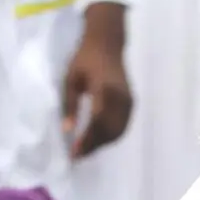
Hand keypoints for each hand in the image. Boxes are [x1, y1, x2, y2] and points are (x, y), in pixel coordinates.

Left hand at [62, 2, 132, 159]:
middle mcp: (120, 98)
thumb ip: (69, 105)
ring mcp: (128, 101)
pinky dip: (112, 136)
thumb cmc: (84, 59)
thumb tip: (67, 130)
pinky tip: (99, 140)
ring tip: (86, 150)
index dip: (87, 140)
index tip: (74, 153)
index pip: (97, 123)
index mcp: (104, 90)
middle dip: (94, 146)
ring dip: (103, 144)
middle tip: (77, 155)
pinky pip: (123, 125)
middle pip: (109, 131)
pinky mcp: (131, 102)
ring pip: (118, 131)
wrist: (107, 43)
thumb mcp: (70, 80)